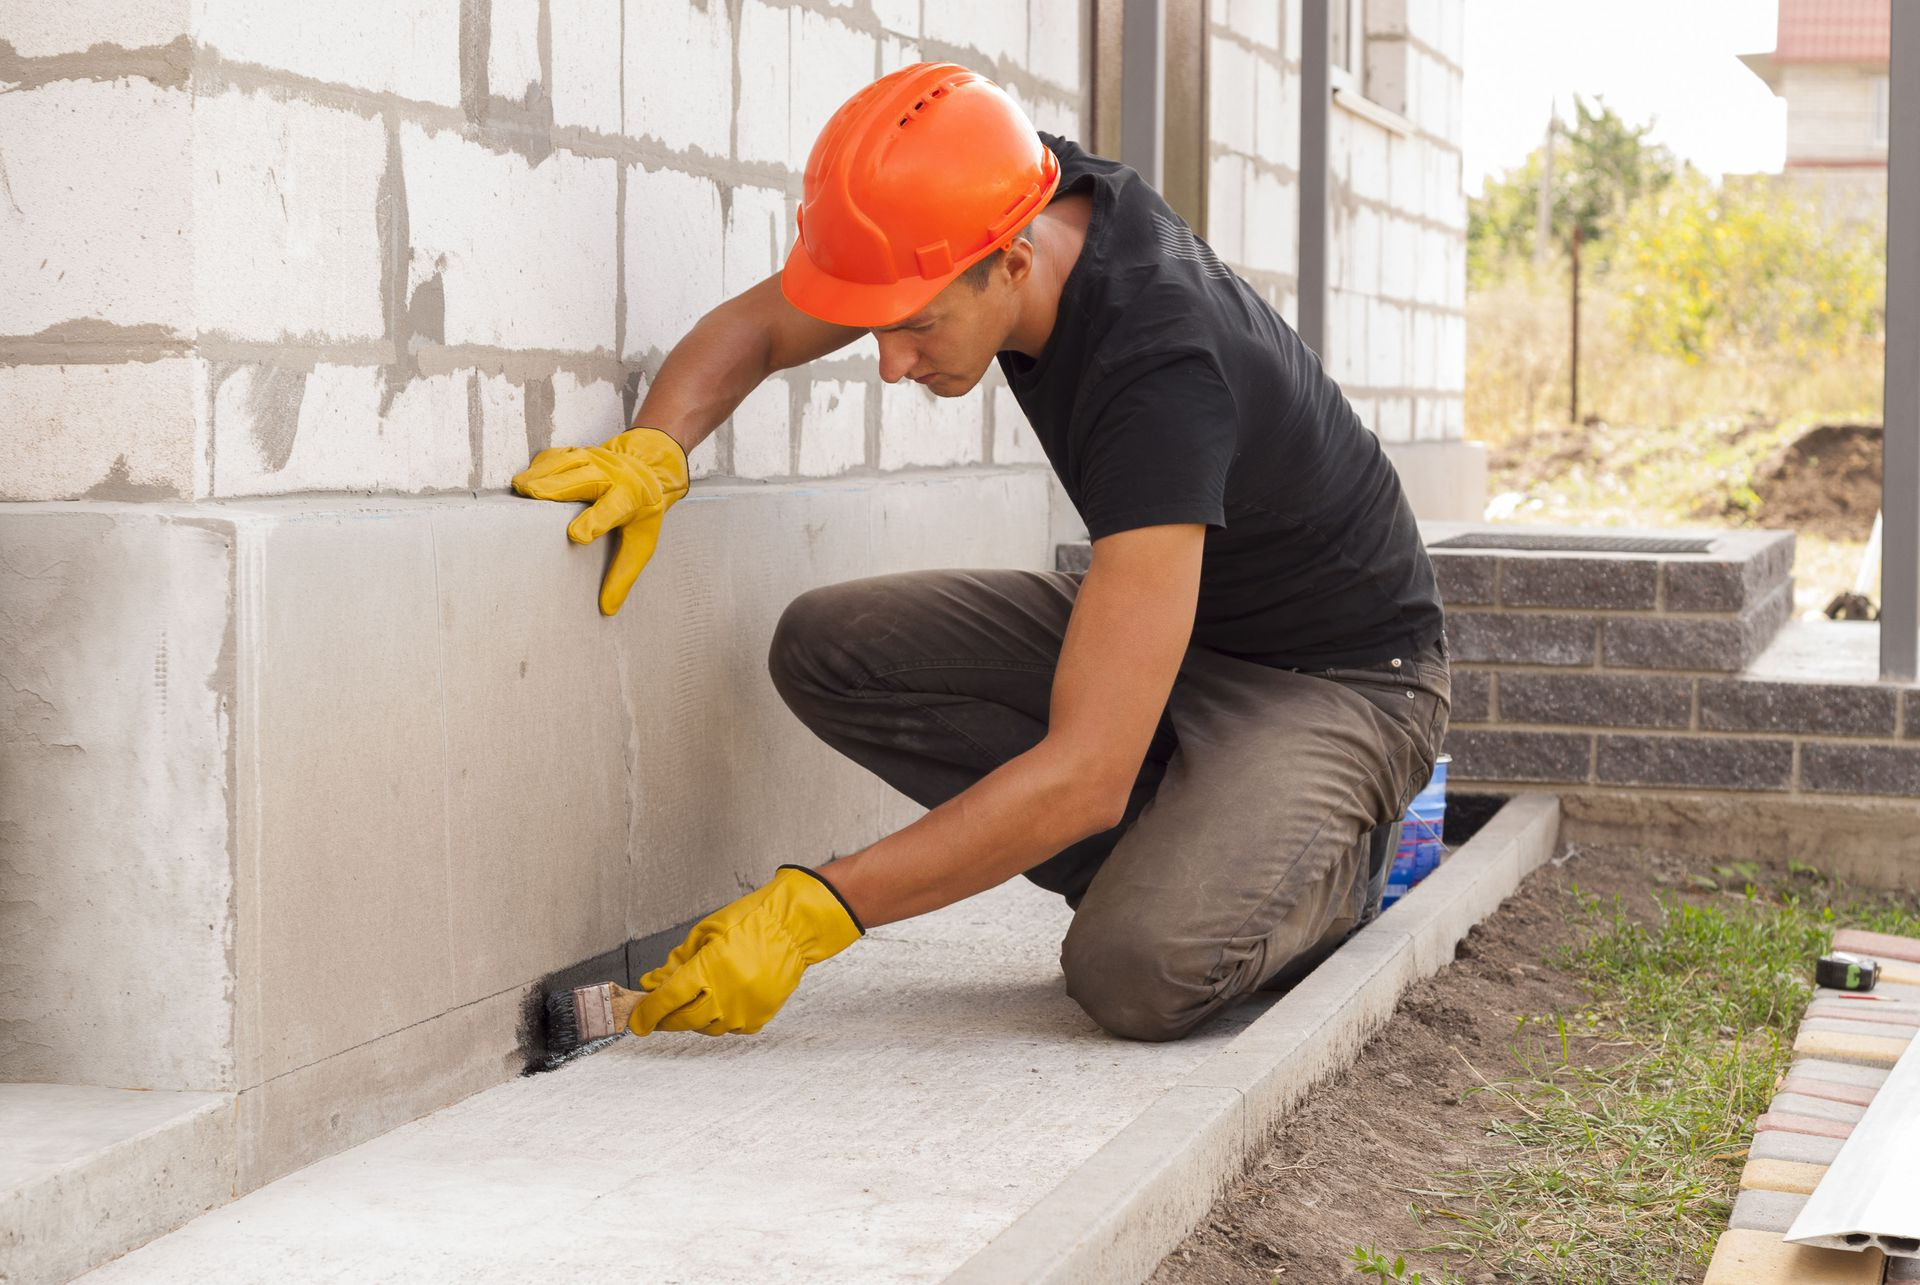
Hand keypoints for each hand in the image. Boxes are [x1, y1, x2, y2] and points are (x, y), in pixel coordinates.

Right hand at [511, 427, 689, 614]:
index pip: (613, 509)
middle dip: (558, 487)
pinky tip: (526, 475)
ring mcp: (595, 460)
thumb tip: (608, 609)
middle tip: (531, 496)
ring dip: (542, 474)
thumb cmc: (642, 510)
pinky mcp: (579, 452)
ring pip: (567, 463)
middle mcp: (613, 476)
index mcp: (631, 498)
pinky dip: (540, 465)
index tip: (576, 535)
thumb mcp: (642, 543)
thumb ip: (624, 574)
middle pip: (584, 479)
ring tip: (520, 487)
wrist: (648, 468)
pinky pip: (557, 456)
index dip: (596, 521)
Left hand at [630, 866, 863, 1035]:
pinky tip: (721, 1000)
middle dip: (665, 1018)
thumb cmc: (749, 921)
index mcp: (709, 968)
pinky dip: (719, 1018)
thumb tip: (653, 984)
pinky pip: (730, 1028)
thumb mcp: (705, 932)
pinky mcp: (759, 1017)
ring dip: (693, 1017)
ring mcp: (744, 1009)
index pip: (667, 1000)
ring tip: (696, 998)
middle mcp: (726, 994)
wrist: (794, 927)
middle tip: (658, 1012)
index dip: (647, 1013)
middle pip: (683, 1020)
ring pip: (706, 1027)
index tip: (636, 1021)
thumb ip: (677, 961)